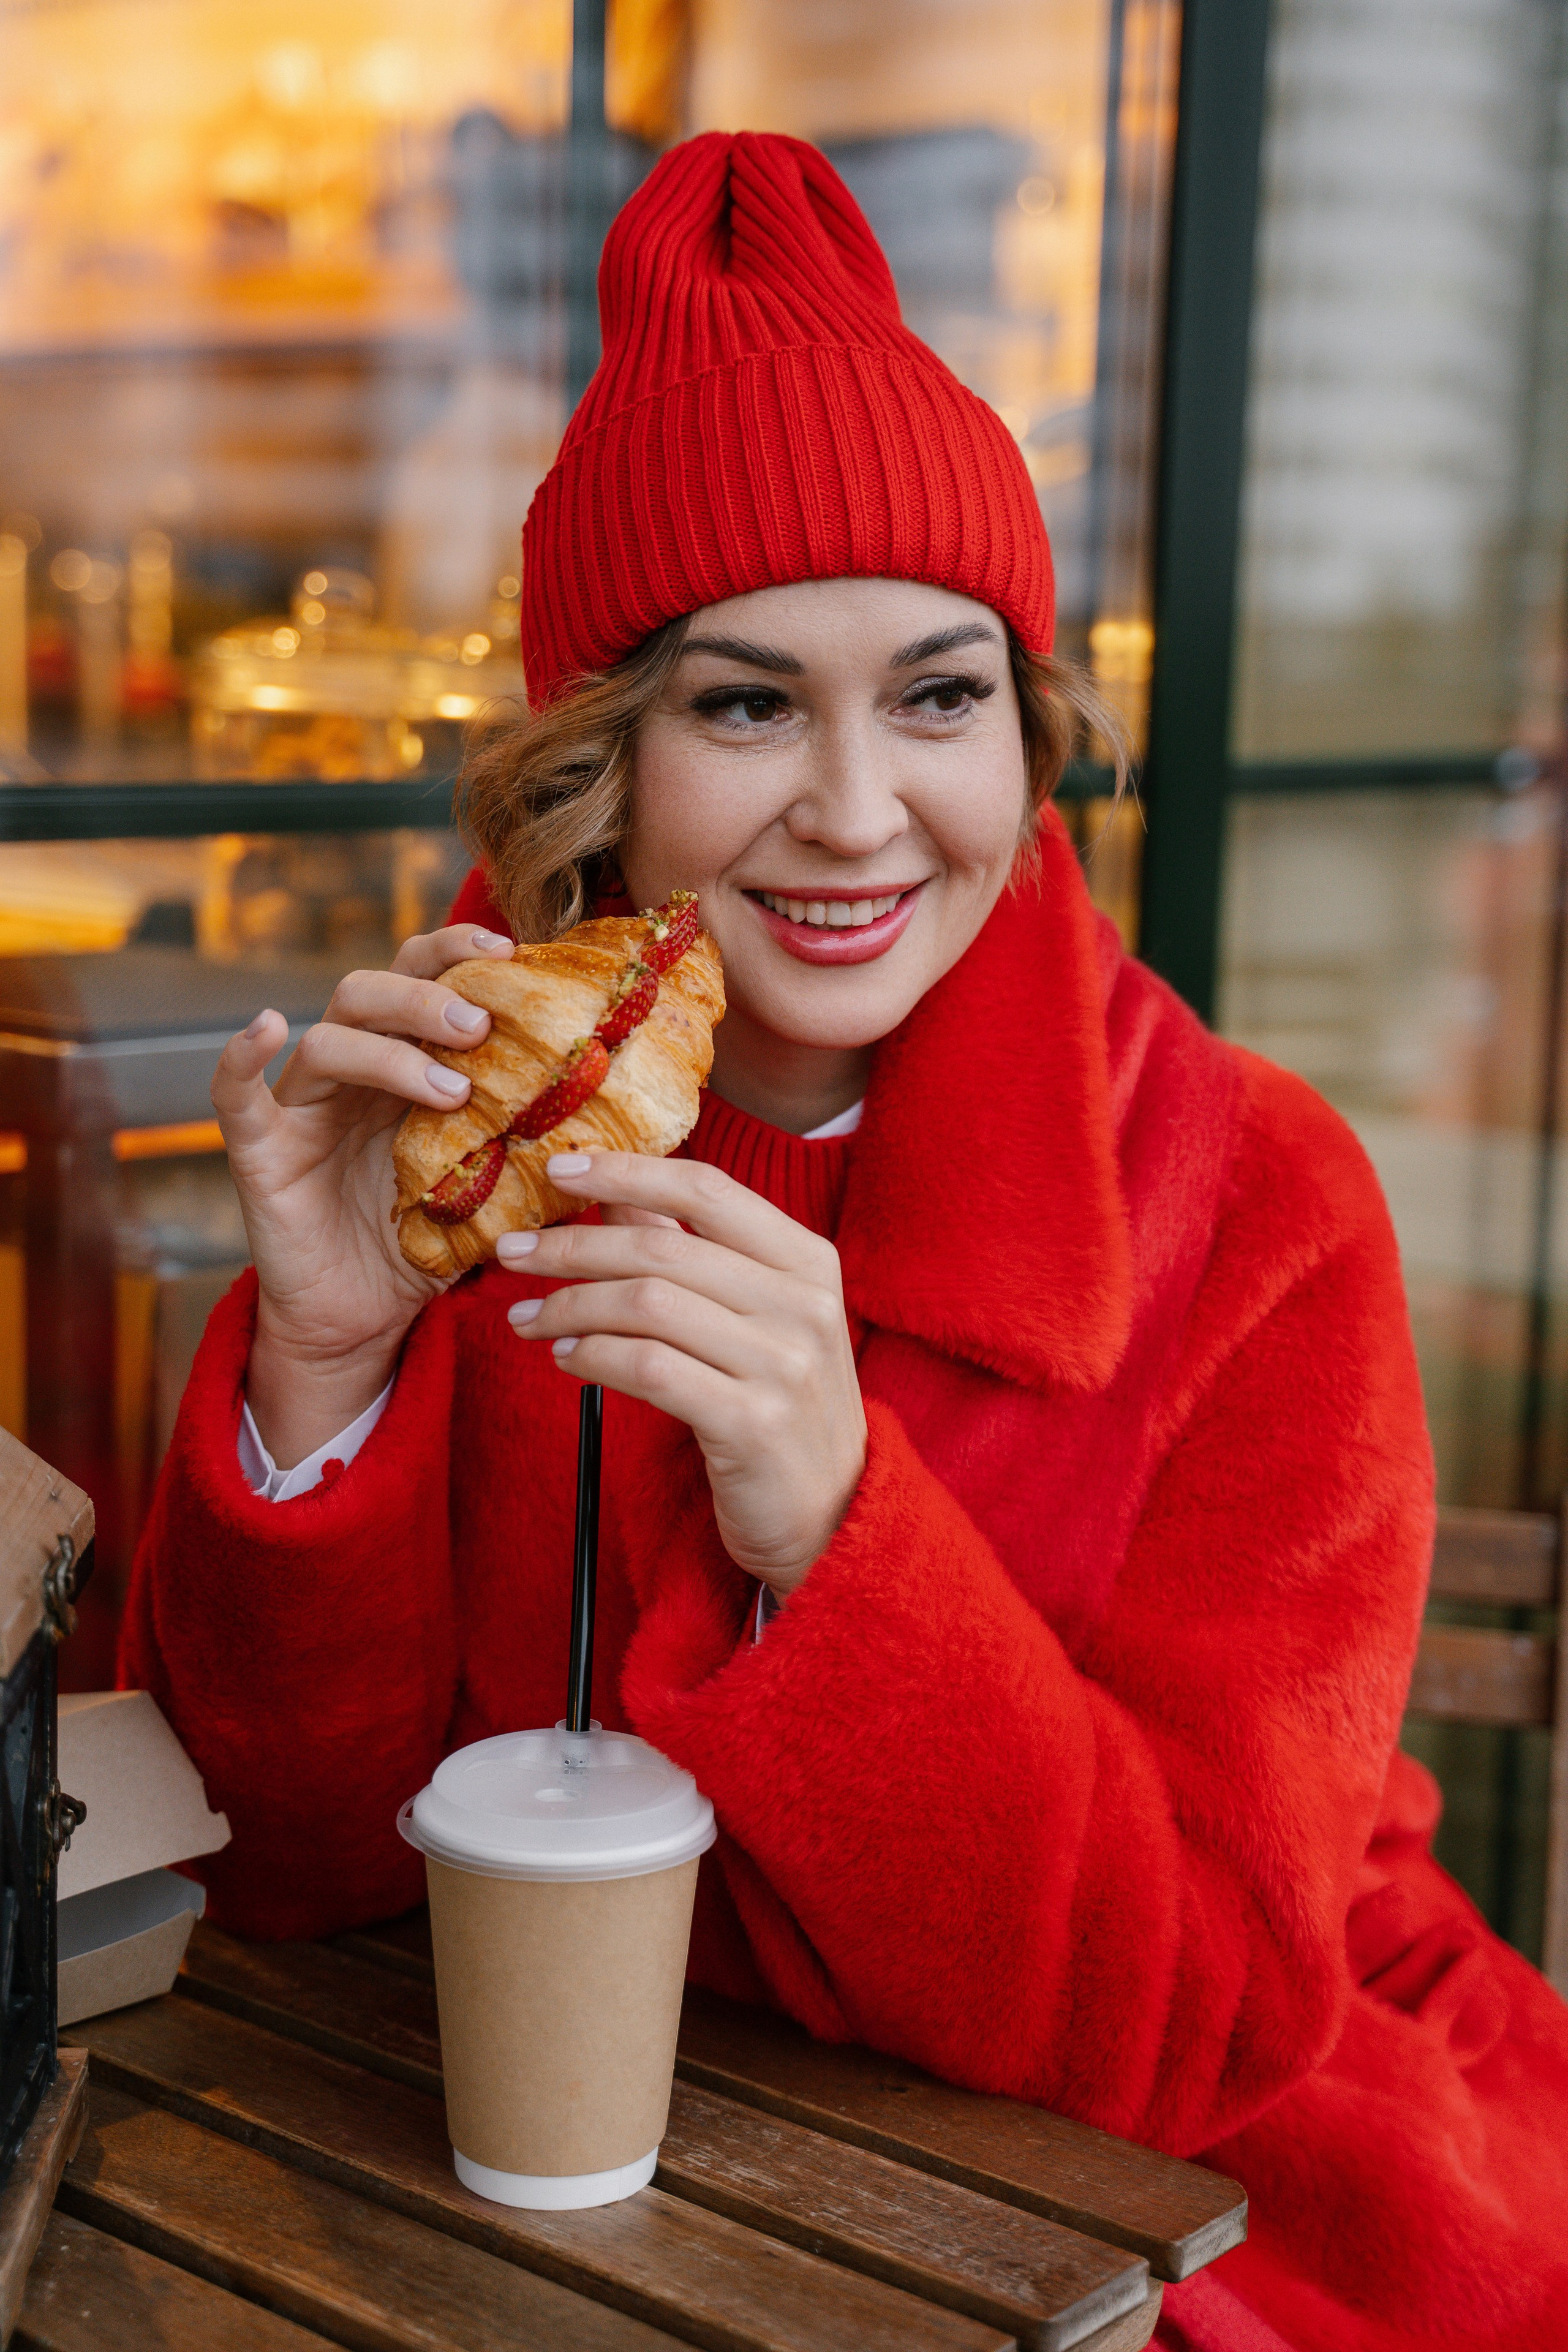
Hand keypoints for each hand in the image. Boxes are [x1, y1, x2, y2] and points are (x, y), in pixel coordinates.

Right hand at [211, 922, 514, 1465]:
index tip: (514, 952)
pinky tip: (264, 1025)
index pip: (426, 978)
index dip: (460, 951)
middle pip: (372, 990)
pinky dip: (240, 1054)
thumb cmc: (433, 1244)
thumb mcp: (503, 1191)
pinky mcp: (262, 1152)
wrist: (366, 1319)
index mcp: (408, 1064)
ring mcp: (304, 1108)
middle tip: (483, 1026)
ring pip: (328, 1039)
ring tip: (450, 1087)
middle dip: (429, 995)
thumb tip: (638, 1133)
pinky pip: (235, 1093)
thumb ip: (548, 1151)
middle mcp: (353, 1073)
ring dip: (390, 1050)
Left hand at [500, 1153, 866, 1593]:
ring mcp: (784, 1364)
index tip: (558, 1168)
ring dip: (569, 1306)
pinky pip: (648, 1369)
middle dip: (571, 1245)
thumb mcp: (754, 1317)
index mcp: (808, 1261)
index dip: (627, 1172)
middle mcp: (804, 1304)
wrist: (833, 1514)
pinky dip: (593, 1357)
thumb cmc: (779, 1406)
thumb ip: (691, 1250)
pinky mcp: (753, 1423)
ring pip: (648, 1305)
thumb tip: (616, 1194)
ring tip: (527, 1318)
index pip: (707, 1189)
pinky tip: (565, 1359)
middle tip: (512, 1252)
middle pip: (664, 1248)